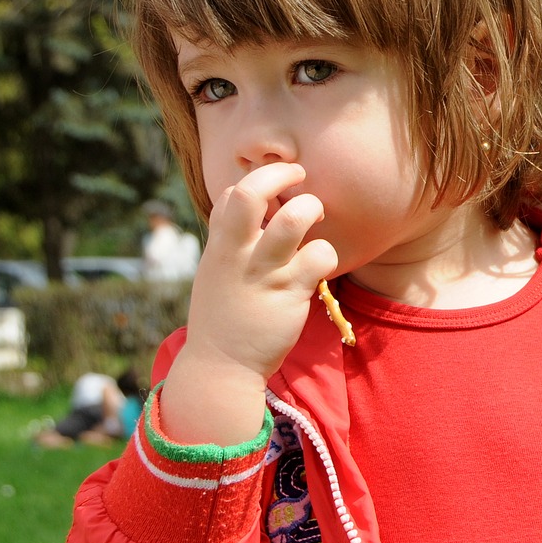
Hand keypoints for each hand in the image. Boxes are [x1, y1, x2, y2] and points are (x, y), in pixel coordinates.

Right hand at [162, 162, 337, 445]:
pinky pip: (320, 255)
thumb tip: (250, 216)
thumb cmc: (223, 319)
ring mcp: (265, 272)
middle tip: (298, 176)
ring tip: (315, 217)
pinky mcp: (291, 292)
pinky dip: (327, 253)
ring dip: (310, 208)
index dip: (254, 185)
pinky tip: (319, 265)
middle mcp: (238, 253)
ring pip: (293, 218)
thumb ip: (230, 245)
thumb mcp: (215, 275)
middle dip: (278, 173)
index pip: (230, 194)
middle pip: (250, 193)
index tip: (270, 197)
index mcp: (218, 247)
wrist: (220, 369)